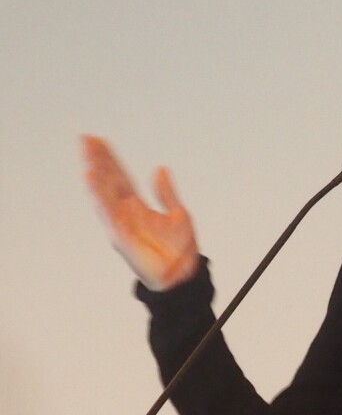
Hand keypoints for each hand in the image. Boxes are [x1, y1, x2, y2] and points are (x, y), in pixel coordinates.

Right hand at [81, 135, 198, 290]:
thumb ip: (166, 193)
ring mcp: (121, 224)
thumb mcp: (177, 214)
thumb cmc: (179, 249)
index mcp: (138, 205)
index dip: (110, 159)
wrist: (183, 275)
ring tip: (87, 157)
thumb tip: (159, 168)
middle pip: (109, 181)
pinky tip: (92, 182)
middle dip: (98, 161)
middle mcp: (125, 212)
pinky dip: (99, 198)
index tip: (99, 140)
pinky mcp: (121, 236)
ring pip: (104, 196)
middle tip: (86, 139)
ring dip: (96, 176)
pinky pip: (107, 215)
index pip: (120, 176)